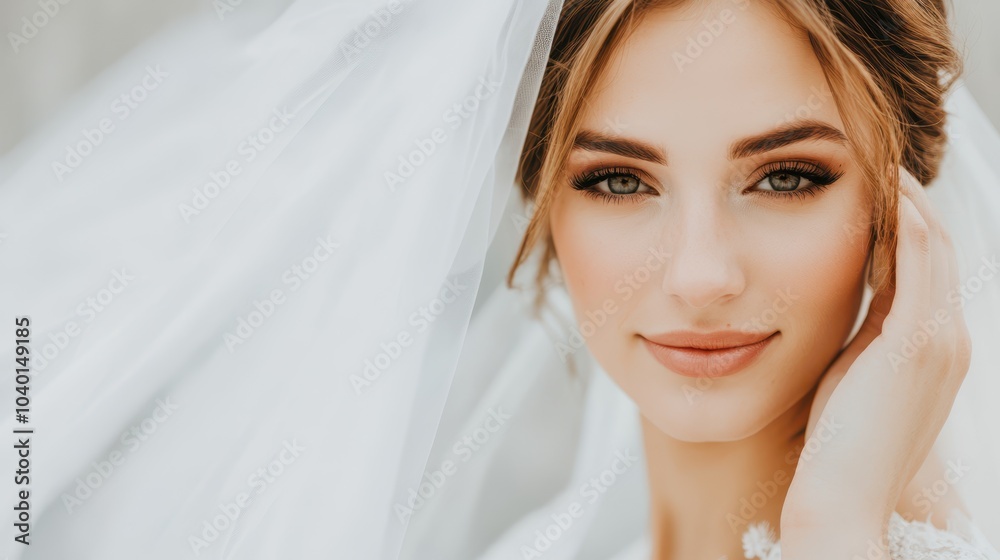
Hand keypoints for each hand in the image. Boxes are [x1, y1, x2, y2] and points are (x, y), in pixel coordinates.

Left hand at [780, 166, 972, 556]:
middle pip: (933, 244)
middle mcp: (948, 336)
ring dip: (906, 194)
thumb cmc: (833, 446)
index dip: (899, 220)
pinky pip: (919, 257)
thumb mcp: (849, 379)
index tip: (866, 183)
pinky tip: (882, 184)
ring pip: (931, 241)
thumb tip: (834, 299)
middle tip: (873, 152)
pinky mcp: (919, 340)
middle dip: (906, 196)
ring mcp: (941, 337)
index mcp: (930, 347)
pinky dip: (905, 216)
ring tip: (876, 152)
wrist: (840, 499)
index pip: (920, 265)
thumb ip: (855, 338)